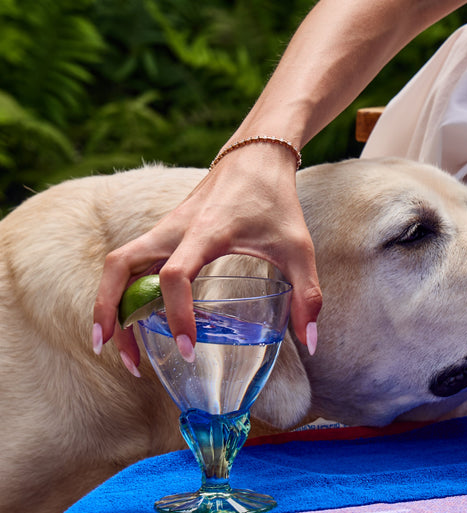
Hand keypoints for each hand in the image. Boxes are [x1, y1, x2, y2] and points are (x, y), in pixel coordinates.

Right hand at [92, 143, 321, 372]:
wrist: (256, 157)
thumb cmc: (277, 202)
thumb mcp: (300, 249)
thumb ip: (307, 295)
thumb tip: (311, 343)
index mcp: (206, 232)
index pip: (175, 275)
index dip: (177, 313)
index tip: (188, 347)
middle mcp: (174, 229)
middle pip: (120, 267)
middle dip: (111, 312)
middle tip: (119, 355)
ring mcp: (164, 229)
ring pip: (117, 265)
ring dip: (109, 304)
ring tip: (116, 347)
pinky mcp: (163, 233)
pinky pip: (130, 262)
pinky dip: (123, 291)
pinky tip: (136, 323)